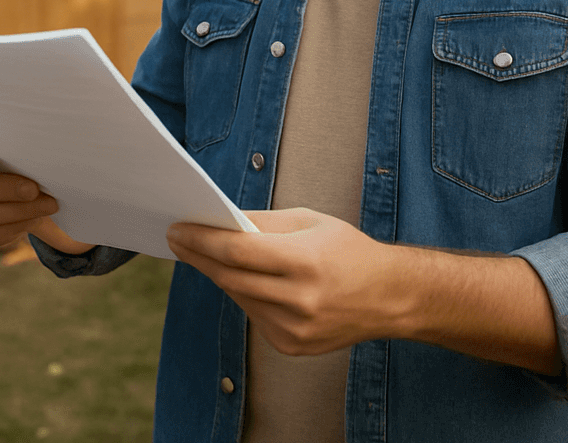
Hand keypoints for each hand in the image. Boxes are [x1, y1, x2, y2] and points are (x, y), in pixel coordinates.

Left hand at [166, 208, 397, 355]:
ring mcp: (295, 329)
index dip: (202, 239)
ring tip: (202, 252)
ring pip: (238, 296)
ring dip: (218, 273)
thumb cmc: (348, 250)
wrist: (391, 297)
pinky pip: (252, 314)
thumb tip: (217, 220)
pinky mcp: (292, 346)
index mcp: (304, 262)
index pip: (237, 251)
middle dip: (198, 255)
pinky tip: (242, 278)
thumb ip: (260, 222)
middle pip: (230, 276)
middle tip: (176, 238)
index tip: (177, 228)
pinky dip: (243, 293)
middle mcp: (300, 300)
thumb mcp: (307, 221)